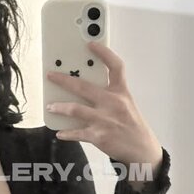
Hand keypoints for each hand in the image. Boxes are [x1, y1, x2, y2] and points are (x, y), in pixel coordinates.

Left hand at [46, 41, 162, 172]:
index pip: (115, 67)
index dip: (104, 53)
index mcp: (121, 92)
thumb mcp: (126, 104)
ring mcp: (105, 120)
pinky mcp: (99, 136)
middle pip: (84, 87)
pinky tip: (60, 132)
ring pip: (75, 109)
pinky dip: (66, 133)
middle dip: (64, 80)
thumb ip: (109, 94)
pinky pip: (77, 133)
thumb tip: (82, 88)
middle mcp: (113, 103)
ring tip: (50, 107)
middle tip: (50, 75)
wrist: (142, 150)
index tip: (91, 44)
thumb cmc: (131, 125)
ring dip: (59, 107)